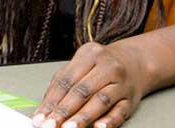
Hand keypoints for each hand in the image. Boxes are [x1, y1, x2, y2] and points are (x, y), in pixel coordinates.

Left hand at [30, 40, 149, 127]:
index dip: (51, 101)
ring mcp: (121, 83)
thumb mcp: (80, 64)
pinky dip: (109, 121)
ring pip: (101, 101)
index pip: (66, 81)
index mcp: (89, 54)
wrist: (135, 63)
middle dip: (64, 111)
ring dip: (83, 117)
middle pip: (82, 91)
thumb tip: (44, 108)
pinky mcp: (131, 99)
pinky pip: (120, 111)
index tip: (40, 118)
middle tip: (50, 126)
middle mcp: (107, 67)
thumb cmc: (99, 66)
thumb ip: (62, 83)